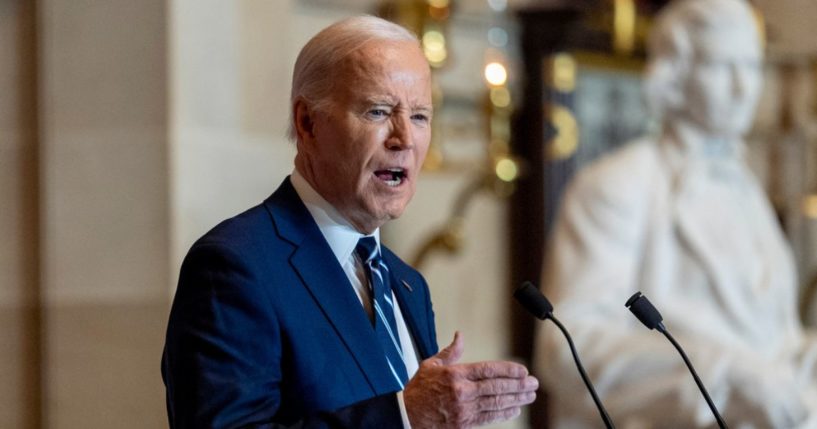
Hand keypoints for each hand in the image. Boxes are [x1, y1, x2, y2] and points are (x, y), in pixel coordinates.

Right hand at [404, 332, 537, 427]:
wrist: (406, 415)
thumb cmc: (419, 389)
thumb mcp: (431, 364)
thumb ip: (451, 351)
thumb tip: (460, 335)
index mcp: (455, 374)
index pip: (488, 370)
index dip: (508, 370)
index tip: (522, 370)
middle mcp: (462, 392)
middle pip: (497, 387)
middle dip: (518, 385)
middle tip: (533, 383)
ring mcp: (464, 409)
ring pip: (496, 403)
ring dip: (516, 399)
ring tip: (530, 396)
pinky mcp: (464, 424)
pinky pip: (489, 418)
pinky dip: (504, 413)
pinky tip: (515, 409)